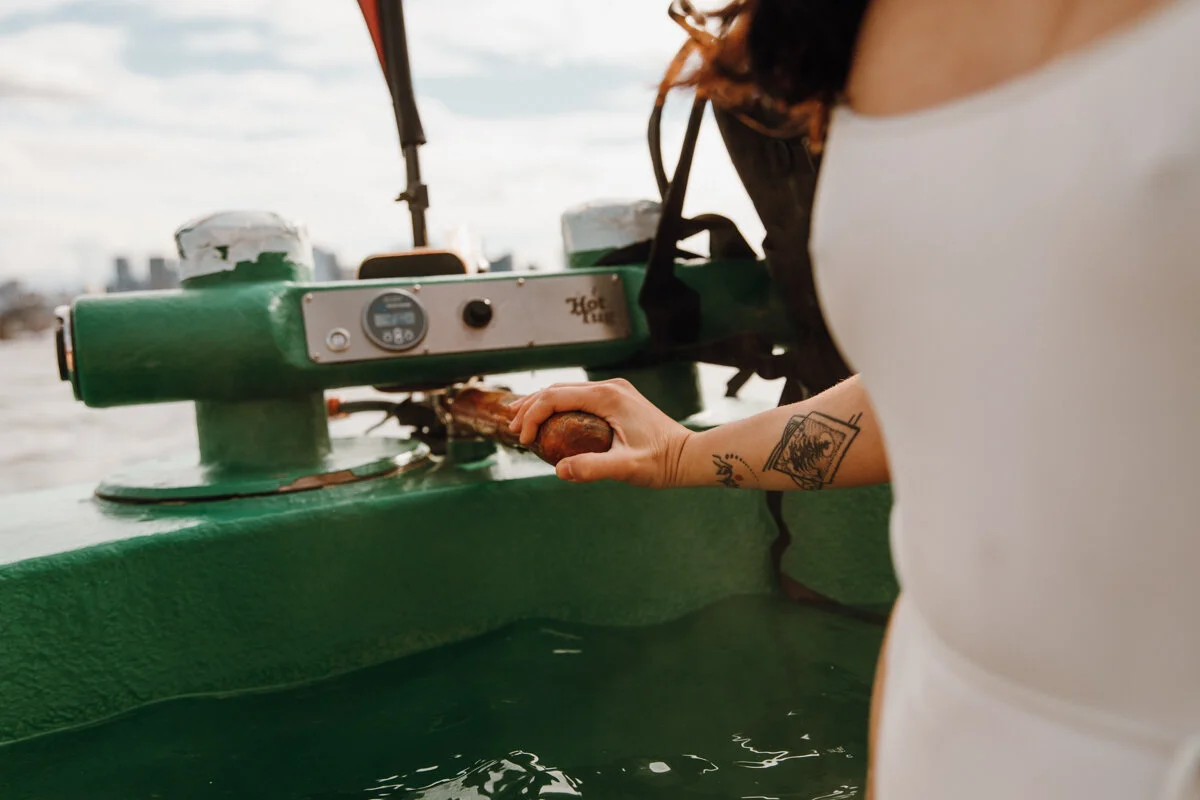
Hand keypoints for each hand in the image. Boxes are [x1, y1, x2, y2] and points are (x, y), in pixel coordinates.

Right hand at [507, 378, 691, 487]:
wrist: (688, 456)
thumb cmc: (662, 463)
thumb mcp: (627, 468)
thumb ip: (593, 468)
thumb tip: (559, 470)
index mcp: (607, 397)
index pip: (555, 397)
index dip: (533, 416)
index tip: (524, 440)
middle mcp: (609, 387)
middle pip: (557, 390)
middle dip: (531, 407)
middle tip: (511, 426)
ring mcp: (614, 391)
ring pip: (567, 391)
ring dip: (542, 404)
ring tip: (520, 419)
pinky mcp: (617, 399)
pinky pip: (579, 397)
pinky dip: (559, 406)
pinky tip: (549, 419)